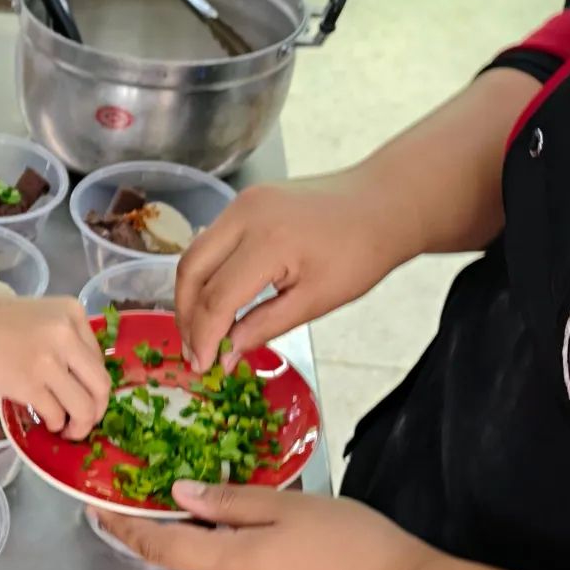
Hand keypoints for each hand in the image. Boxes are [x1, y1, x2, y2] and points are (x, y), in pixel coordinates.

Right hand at [0, 296, 108, 439]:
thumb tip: (80, 378)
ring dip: (80, 426)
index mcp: (72, 312)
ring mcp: (49, 360)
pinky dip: (55, 424)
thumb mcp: (36, 317)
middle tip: (85, 422)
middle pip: (100, 385)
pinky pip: (56, 414)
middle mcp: (66, 334)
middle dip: (97, 410)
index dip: (93, 384)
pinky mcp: (29, 385)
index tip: (84, 396)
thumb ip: (61, 338)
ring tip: (68, 430)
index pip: (98, 358)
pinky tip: (47, 423)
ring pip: (84, 407)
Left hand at [109, 482, 426, 569]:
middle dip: (200, 522)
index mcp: (227, 563)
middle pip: (197, 553)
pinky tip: (295, 542)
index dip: (122, 526)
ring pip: (229, 566)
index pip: (158, 545)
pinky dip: (258, 558)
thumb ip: (230, 502)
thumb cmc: (350, 546)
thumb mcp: (288, 508)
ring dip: (236, 540)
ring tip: (278, 512)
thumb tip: (181, 494)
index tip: (95, 507)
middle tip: (220, 486)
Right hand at [175, 171, 419, 374]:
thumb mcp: (316, 301)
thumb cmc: (361, 253)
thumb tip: (226, 355)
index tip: (203, 367)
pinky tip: (216, 302)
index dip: (205, 337)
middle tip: (194, 353)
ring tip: (201, 332)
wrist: (383, 203)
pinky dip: (206, 275)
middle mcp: (244, 214)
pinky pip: (211, 242)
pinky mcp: (244, 201)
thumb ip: (265, 327)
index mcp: (268, 241)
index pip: (217, 298)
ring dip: (190, 296)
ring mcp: (241, 203)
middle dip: (186, 317)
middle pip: (191, 271)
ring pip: (194, 255)